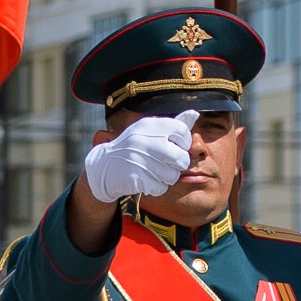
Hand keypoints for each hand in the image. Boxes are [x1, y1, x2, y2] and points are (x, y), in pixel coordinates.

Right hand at [84, 113, 198, 205]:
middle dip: (177, 164)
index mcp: (150, 125)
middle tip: (167, 163)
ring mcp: (140, 159)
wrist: (105, 166)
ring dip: (166, 177)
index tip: (175, 147)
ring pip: (172, 176)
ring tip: (154, 171)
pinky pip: (160, 187)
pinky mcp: (136, 178)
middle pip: (181, 159)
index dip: (183, 143)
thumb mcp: (151, 130)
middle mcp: (145, 140)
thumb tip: (195, 113)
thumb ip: (174, 124)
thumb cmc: (135, 147)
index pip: (182, 132)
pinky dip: (156, 187)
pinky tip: (146, 179)